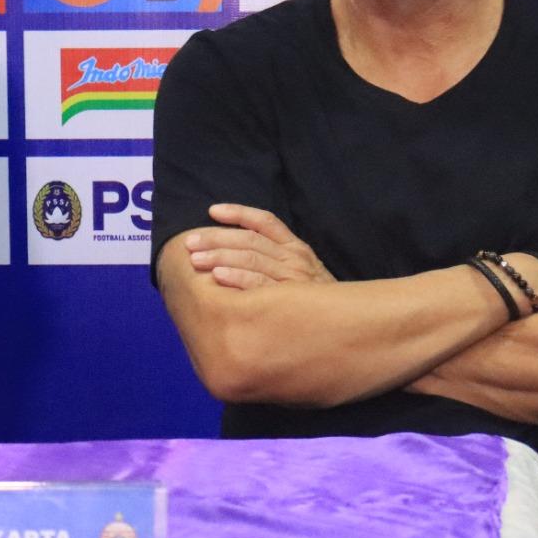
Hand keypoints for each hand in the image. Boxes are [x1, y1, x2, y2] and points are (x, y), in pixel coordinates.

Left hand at [184, 204, 334, 289]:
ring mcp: (293, 277)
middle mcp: (295, 257)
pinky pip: (260, 284)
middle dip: (217, 239)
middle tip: (190, 242)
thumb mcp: (302, 274)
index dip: (238, 213)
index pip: (264, 222)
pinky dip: (238, 278)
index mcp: (295, 247)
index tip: (212, 211)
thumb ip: (275, 261)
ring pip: (252, 258)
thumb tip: (231, 255)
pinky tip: (218, 278)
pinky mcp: (291, 297)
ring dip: (221, 256)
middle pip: (250, 240)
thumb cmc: (315, 303)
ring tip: (196, 259)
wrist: (348, 326)